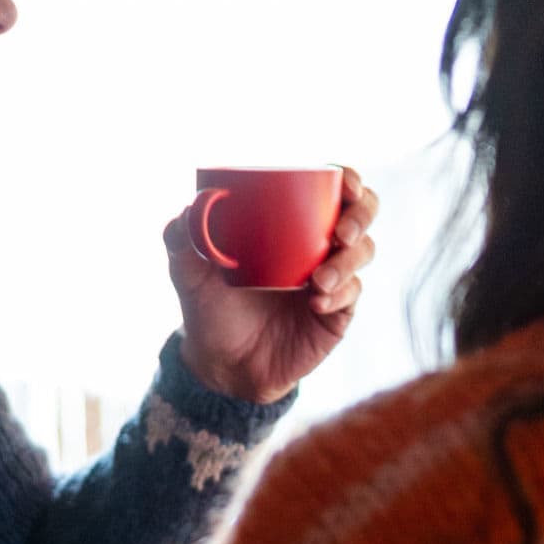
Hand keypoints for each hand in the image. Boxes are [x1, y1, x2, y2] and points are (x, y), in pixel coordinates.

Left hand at [164, 169, 378, 403]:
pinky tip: (318, 303)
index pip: (331, 187)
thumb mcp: (188, 272)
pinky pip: (353, 294)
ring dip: (348, 260)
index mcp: (291, 222)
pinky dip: (340, 294)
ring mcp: (332, 278)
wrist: (222, 365)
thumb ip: (180, 238)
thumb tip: (190, 207)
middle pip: (362, 213)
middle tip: (341, 232)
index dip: (348, 178)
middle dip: (361, 215)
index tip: (343, 183)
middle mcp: (318, 244)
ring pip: (364, 252)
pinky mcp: (338, 312)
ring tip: (318, 280)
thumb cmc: (209, 308)